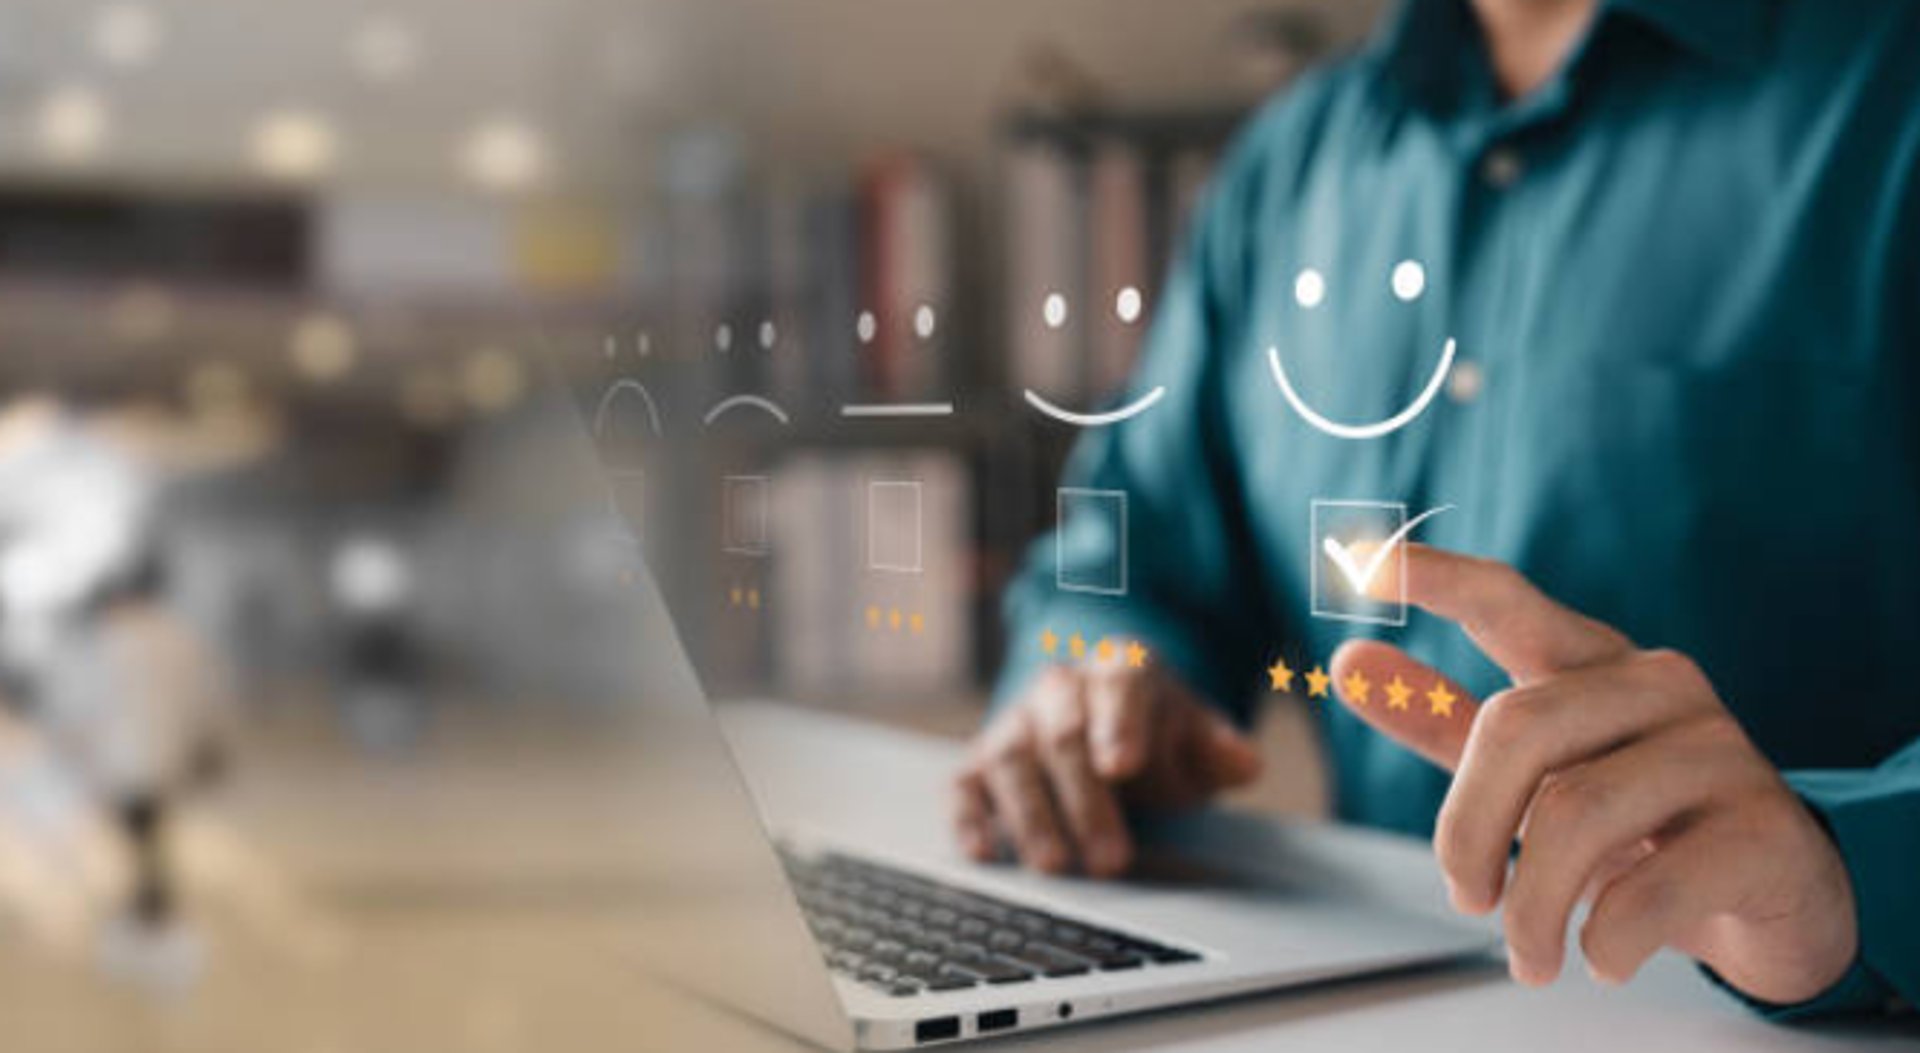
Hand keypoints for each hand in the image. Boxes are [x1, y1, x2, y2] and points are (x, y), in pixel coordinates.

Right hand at [952, 661, 1261, 877]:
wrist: (1106, 727)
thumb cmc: (1156, 737)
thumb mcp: (1198, 739)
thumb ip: (1220, 749)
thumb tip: (1244, 761)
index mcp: (1121, 669)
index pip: (1119, 683)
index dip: (1120, 723)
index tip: (1124, 766)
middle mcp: (1060, 688)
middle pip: (1063, 730)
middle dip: (1086, 797)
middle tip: (1112, 857)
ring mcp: (1016, 723)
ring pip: (1012, 757)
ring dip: (1032, 814)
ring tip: (1056, 865)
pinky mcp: (981, 762)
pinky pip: (965, 783)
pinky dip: (968, 817)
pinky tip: (982, 852)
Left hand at [1333, 545, 1857, 1003]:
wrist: (1780, 897)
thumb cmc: (1641, 821)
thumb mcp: (1538, 773)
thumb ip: (1445, 720)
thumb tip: (1348, 664)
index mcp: (1595, 665)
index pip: (1509, 604)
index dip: (1438, 580)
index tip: (1364, 562)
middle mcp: (1660, 688)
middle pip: (1517, 730)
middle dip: (1468, 830)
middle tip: (1467, 900)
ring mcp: (1720, 752)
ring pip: (1576, 815)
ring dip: (1530, 909)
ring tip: (1528, 955)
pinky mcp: (1764, 830)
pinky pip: (1647, 889)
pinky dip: (1602, 939)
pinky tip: (1601, 957)